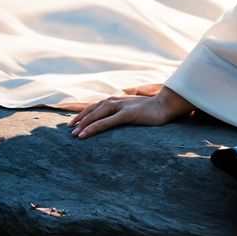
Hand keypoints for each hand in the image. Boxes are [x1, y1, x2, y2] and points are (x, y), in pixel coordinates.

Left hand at [68, 86, 195, 138]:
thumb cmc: (153, 109)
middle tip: (68, 129)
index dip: (83, 113)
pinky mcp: (127, 115)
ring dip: (83, 124)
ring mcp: (121, 107)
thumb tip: (118, 118)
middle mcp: (116, 101)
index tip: (73, 122)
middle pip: (92, 109)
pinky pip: (106, 122)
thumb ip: (124, 111)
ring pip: (96, 115)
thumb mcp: (135, 109)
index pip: (95, 106)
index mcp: (117, 100)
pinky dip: (93, 128)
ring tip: (73, 134)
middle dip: (79, 119)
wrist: (167, 105)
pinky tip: (84, 135)